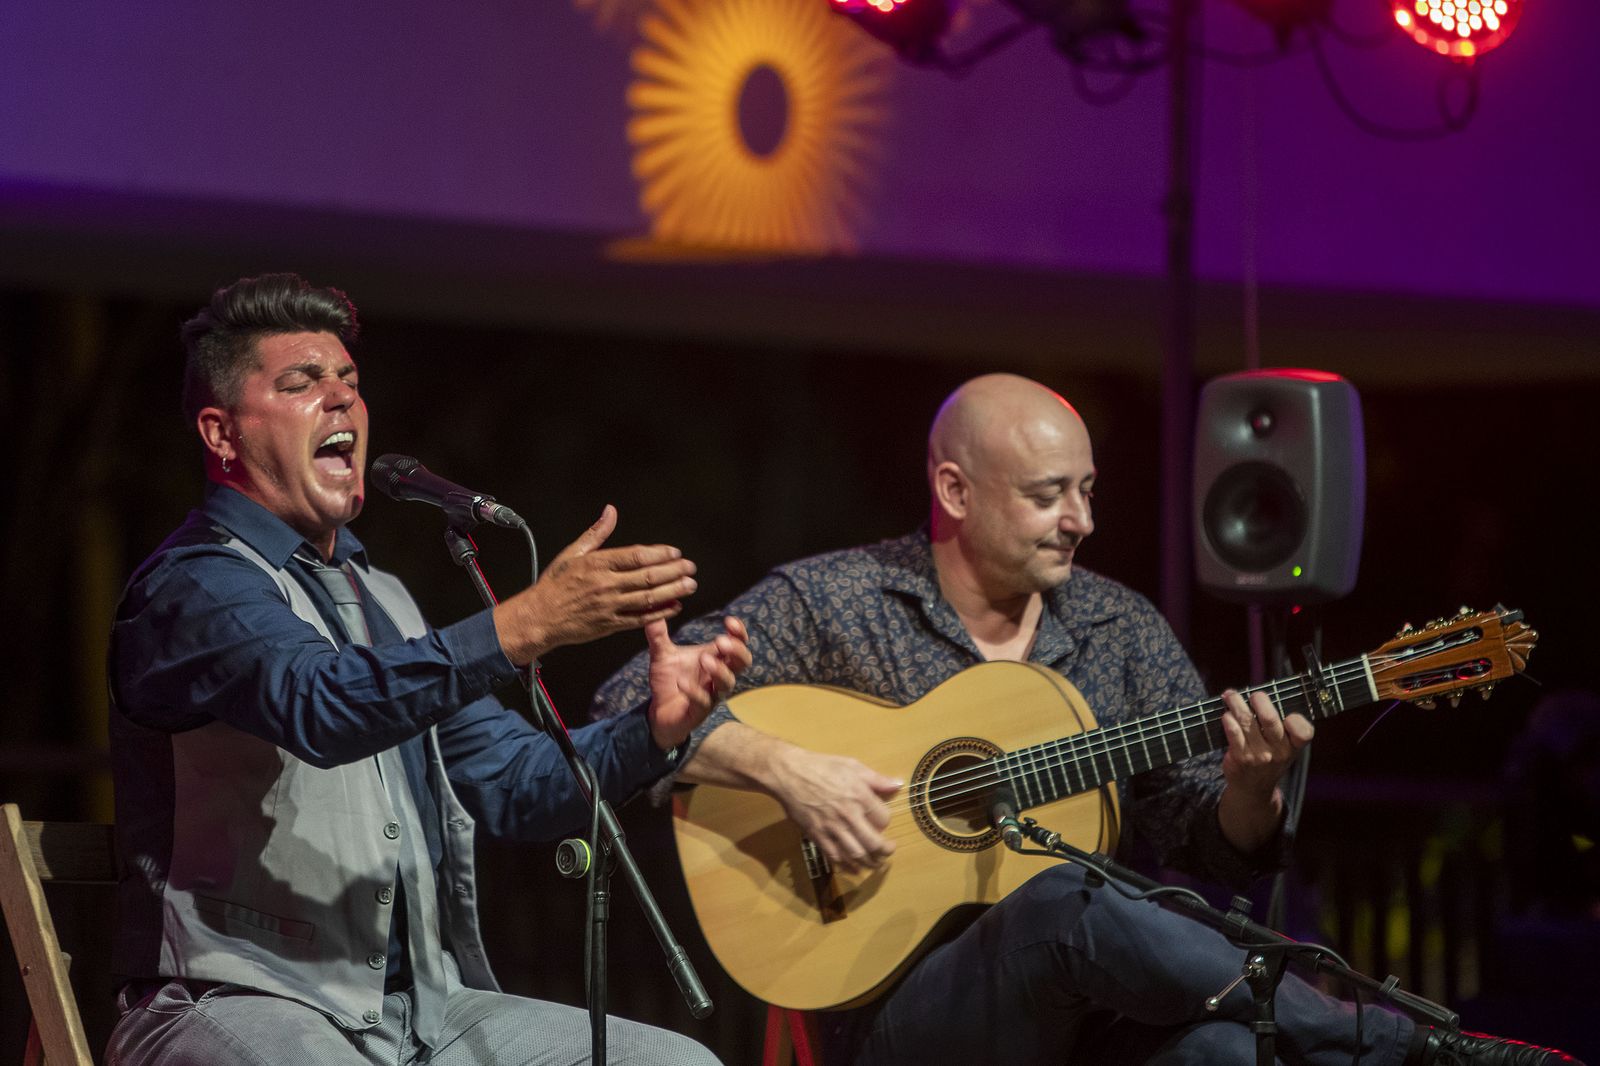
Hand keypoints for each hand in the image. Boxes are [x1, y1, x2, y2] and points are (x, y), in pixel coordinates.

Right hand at [492, 505, 698, 664]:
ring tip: (690, 585)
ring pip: (648, 598)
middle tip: (690, 568)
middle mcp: (606, 585)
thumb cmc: (555, 583)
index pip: (637, 556)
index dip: (660, 554)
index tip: (676, 552)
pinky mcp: (610, 625)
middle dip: (674, 572)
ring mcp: (609, 606)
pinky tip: (675, 606)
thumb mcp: (573, 553)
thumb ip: (597, 533)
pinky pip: (640, 619)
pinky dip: (660, 613)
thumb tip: (611, 511)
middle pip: (648, 577)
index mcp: (598, 564)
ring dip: (672, 591)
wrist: (539, 617)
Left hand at [645, 616, 751, 750]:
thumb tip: (652, 612)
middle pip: (742, 663)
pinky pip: (703, 702)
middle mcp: (718, 676)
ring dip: (720, 671)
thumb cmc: (669, 680)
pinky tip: (682, 682)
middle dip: (736, 651)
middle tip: (722, 641)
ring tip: (705, 659)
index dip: (738, 633)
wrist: (658, 711)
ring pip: (727, 683)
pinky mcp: (699, 711)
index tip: (729, 621)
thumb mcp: (662, 654)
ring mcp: (711, 694)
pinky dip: (694, 692)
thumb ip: (658, 635)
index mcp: (715, 658)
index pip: (737, 643)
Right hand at [769, 750, 901, 872]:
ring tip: (875, 862)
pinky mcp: (817, 836)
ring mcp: (832, 828)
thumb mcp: (852, 765)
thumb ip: (877, 779)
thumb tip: (898, 785)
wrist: (789, 774)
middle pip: (874, 843)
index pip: (884, 819)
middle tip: (888, 850)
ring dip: (870, 862)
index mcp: (860, 796)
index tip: (882, 822)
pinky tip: (854, 868)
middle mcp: (849, 815)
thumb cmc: (822, 766)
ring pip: (857, 854)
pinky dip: (847, 866)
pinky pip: (835, 857)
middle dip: (885, 851)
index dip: (886, 822)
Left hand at [1218, 688, 1313, 798]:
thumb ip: (1280, 725)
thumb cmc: (1270, 758)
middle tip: (1254, 694)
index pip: (1303, 732)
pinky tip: (1226, 714)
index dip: (1297, 720)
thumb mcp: (1285, 747)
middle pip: (1270, 720)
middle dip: (1260, 701)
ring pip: (1247, 721)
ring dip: (1237, 704)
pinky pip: (1233, 733)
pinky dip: (1228, 720)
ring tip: (1230, 695)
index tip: (1288, 713)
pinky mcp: (1240, 758)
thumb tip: (1261, 694)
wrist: (1253, 788)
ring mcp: (1259, 755)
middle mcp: (1279, 751)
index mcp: (1294, 746)